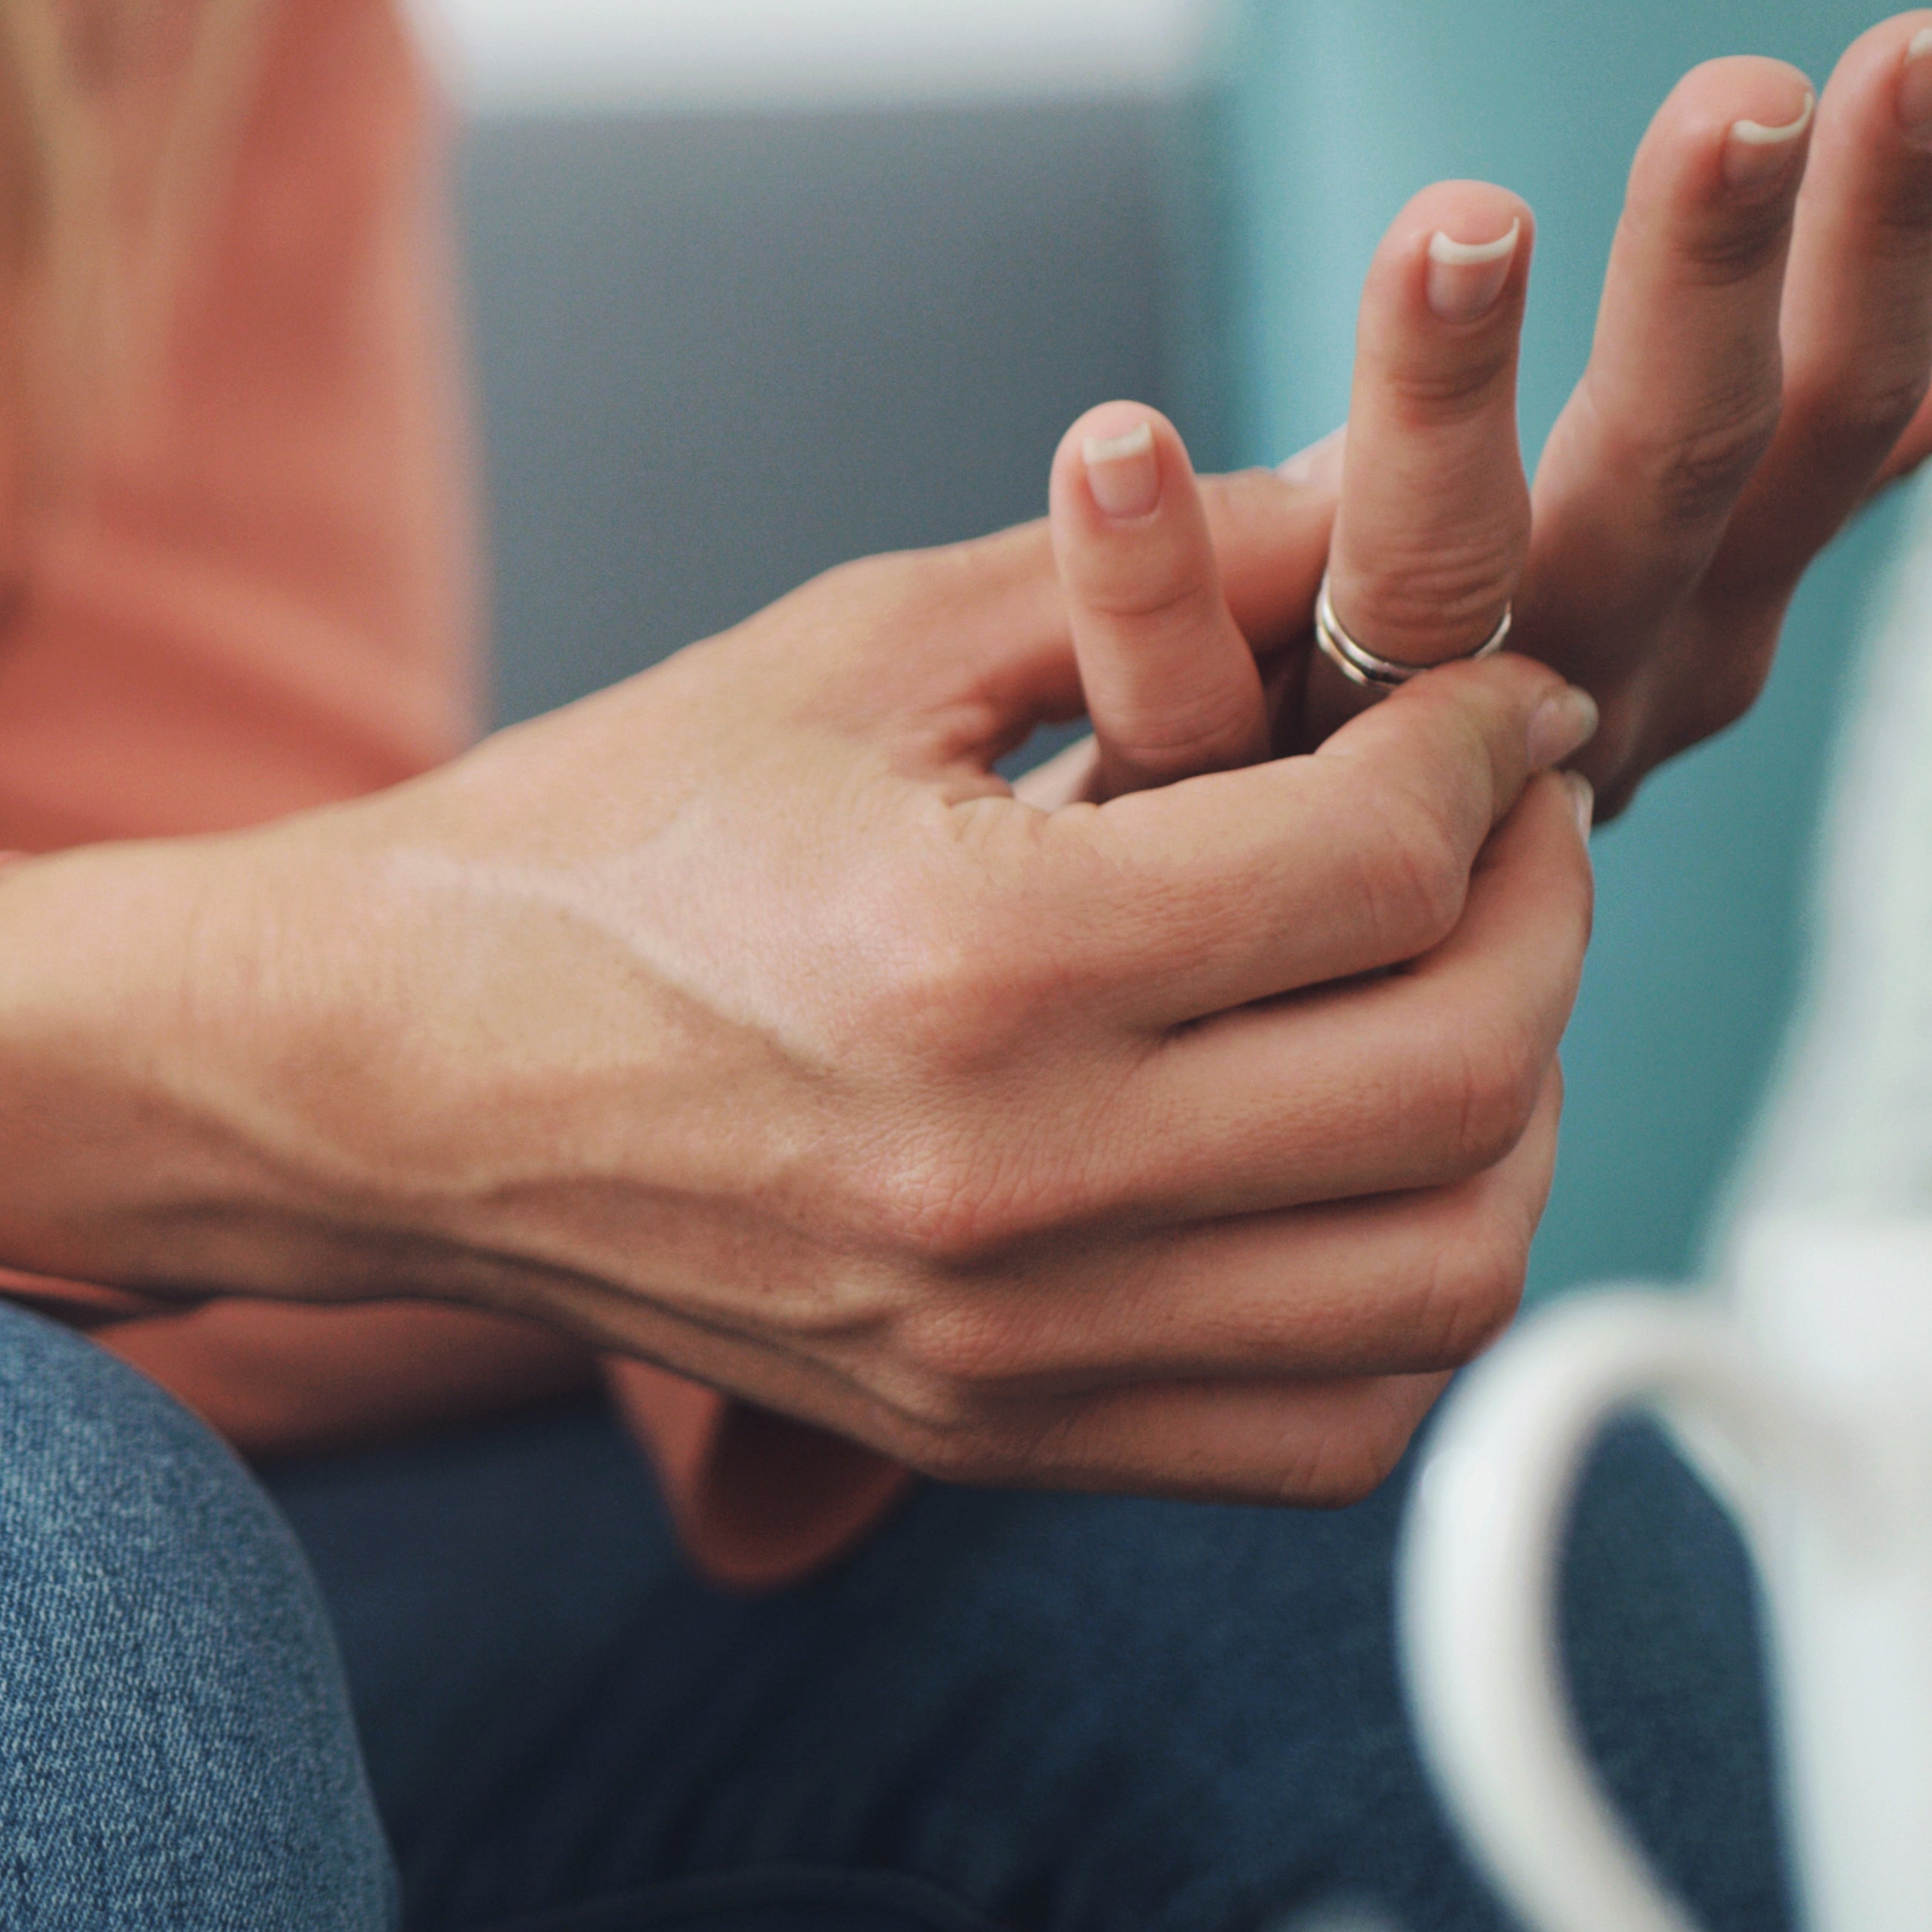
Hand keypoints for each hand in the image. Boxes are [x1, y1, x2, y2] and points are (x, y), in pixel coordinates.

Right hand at [0, 513, 1600, 1503]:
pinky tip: (1355, 1167)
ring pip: (1444, 1283)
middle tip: (1507, 828)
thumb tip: (1397, 497)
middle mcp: (1010, 1185)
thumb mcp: (856, 647)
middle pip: (1463, 1081)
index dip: (1485, 754)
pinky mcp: (997, 1435)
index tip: (1481, 702)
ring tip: (1455, 994)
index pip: (1378, 870)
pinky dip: (1407, 1304)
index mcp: (971, 961)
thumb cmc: (600, 838)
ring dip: (1513, 1119)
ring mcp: (1010, 1345)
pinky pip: (1327, 1432)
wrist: (387, 1074)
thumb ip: (1154, 565)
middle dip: (1544, 918)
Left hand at [1046, 15, 1931, 814]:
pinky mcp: (1198, 821)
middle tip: (1742, 100)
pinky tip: (1114, 441)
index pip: (1827, 415)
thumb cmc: (1461, 738)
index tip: (1915, 46)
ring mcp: (1387, 760)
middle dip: (1707, 282)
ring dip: (1449, 397)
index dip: (1881, 242)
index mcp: (1684, 610)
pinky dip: (1146, 571)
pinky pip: (1177, 696)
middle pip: (1670, 472)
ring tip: (1454, 221)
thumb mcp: (1669, 587)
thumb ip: (1828, 443)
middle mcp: (1564, 684)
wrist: (1270, 1044)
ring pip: (1440, 579)